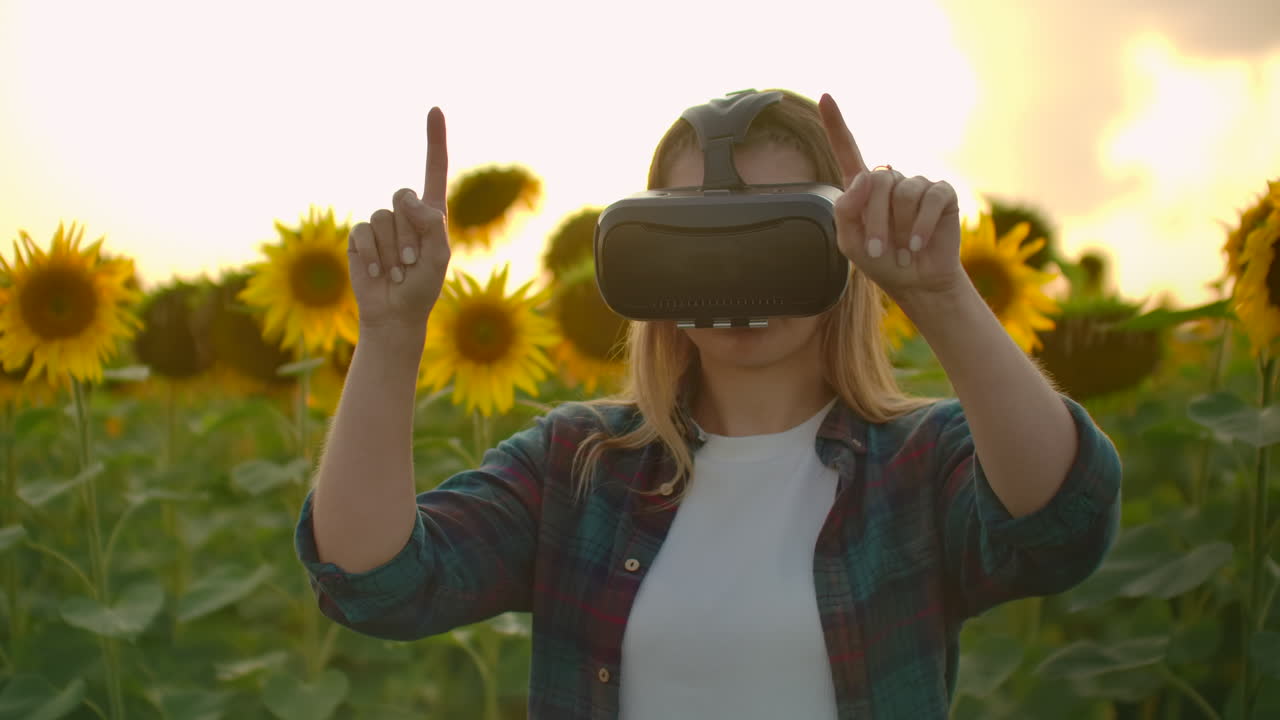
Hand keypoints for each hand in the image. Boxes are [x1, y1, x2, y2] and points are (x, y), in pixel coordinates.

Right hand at [348, 107, 451, 335]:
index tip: (435, 109)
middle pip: (403, 197)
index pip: (434, 169)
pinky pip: (364, 232)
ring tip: (397, 271)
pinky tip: (378, 273)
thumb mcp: (438, 258)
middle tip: (412, 263)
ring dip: (393, 250)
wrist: (393, 315)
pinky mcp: (359, 237)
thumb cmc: (422, 289)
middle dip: (410, 232)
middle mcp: (406, 213)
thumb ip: (433, 227)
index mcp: (431, 213)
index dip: (435, 140)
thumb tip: (410, 202)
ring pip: (384, 218)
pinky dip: (373, 256)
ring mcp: (382, 224)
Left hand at [817, 93, 965, 301]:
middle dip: (874, 220)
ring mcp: (918, 184)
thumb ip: (845, 209)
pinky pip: (929, 198)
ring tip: (901, 249)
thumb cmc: (882, 262)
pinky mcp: (942, 194)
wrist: (916, 283)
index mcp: (863, 189)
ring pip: (903, 192)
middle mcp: (890, 181)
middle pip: (877, 182)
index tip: (825, 97)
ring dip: (898, 226)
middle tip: (878, 250)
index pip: (848, 150)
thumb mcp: (850, 242)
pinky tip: (917, 245)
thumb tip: (864, 177)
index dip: (836, 124)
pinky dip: (920, 226)